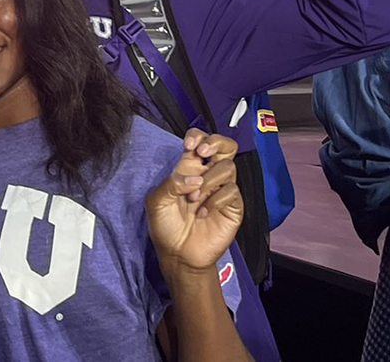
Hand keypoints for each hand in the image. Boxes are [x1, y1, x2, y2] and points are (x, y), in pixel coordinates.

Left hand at [146, 129, 244, 272]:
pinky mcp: (232, 206)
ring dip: (209, 180)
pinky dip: (215, 200)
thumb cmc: (166, 226)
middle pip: (225, 146)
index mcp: (189, 169)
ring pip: (228, 168)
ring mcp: (222, 190)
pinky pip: (232, 191)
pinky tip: (203, 213)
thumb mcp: (157, 202)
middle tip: (202, 153)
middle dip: (216, 142)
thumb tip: (194, 178)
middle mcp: (208, 175)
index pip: (200, 141)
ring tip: (194, 199)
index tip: (189, 146)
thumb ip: (171, 184)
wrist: (178, 254)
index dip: (198, 136)